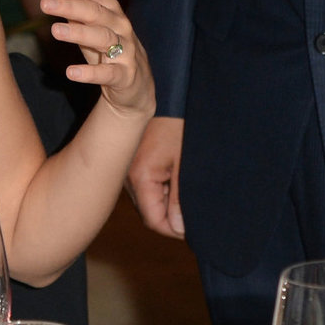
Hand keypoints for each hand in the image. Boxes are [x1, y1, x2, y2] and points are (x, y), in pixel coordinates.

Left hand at [37, 0, 152, 118]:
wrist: (134, 85)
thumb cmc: (104, 43)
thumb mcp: (82, 17)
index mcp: (109, 8)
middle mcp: (118, 25)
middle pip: (95, 12)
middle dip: (71, 5)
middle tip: (44, 3)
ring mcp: (124, 50)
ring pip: (102, 38)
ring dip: (79, 33)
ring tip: (55, 31)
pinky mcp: (124, 75)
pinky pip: (107, 73)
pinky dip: (90, 73)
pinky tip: (71, 72)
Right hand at [127, 116, 184, 238]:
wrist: (168, 94)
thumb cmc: (179, 125)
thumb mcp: (186, 163)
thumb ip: (181, 198)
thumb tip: (179, 228)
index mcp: (140, 177)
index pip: (154, 221)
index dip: (175, 229)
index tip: (196, 227)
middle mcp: (128, 177)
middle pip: (149, 213)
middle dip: (172, 216)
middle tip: (196, 208)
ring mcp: (128, 170)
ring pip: (148, 201)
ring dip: (168, 202)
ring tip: (188, 187)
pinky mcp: (133, 163)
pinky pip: (146, 187)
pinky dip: (162, 189)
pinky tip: (177, 176)